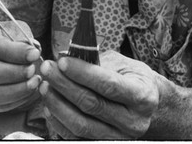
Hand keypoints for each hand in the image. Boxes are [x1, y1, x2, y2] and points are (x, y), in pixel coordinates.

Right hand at [0, 19, 41, 112]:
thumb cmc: (4, 36)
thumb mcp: (11, 28)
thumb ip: (21, 38)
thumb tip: (33, 51)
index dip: (11, 51)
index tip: (34, 54)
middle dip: (10, 73)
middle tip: (32, 70)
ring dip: (13, 90)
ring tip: (34, 82)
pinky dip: (13, 101)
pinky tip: (29, 92)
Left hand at [39, 50, 158, 138]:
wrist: (147, 102)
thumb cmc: (131, 77)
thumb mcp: (122, 63)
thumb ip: (97, 60)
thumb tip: (66, 56)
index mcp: (142, 96)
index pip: (108, 85)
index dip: (82, 73)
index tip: (62, 61)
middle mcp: (133, 121)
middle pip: (92, 104)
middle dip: (64, 84)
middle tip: (47, 69)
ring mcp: (119, 137)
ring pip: (82, 125)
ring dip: (58, 104)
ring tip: (45, 85)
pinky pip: (76, 137)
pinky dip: (59, 121)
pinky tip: (49, 104)